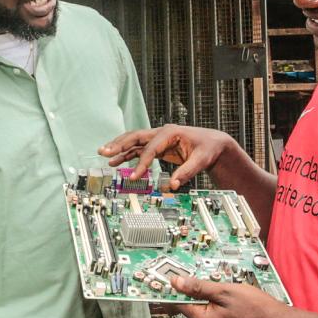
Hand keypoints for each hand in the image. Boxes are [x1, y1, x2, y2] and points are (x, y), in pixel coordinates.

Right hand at [99, 125, 234, 189]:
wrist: (213, 143)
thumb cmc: (208, 148)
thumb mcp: (201, 160)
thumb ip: (187, 172)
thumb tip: (173, 185)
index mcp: (171, 132)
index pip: (151, 148)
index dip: (142, 163)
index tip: (134, 177)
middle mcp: (161, 132)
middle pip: (136, 137)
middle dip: (119, 144)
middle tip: (104, 152)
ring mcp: (158, 138)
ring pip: (134, 141)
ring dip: (119, 148)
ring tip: (104, 154)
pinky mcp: (158, 146)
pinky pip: (139, 148)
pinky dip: (127, 154)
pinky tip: (117, 161)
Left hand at [172, 277, 287, 317]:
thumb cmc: (255, 308)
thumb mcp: (224, 291)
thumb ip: (198, 287)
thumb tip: (177, 282)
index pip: (179, 303)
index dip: (177, 288)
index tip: (174, 277)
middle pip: (192, 307)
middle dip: (198, 292)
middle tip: (210, 280)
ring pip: (204, 311)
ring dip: (210, 299)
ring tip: (226, 291)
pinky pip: (214, 317)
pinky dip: (218, 307)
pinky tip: (231, 301)